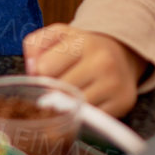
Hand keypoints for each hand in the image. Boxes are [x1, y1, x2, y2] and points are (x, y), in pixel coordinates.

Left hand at [24, 24, 146, 116]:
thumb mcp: (58, 35)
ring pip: (73, 107)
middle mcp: (102, 61)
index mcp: (83, 42)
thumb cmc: (82, 48)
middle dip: (51, 92)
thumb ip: (35, 45)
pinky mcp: (122, 103)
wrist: (121, 54)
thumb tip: (32, 70)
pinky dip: (81, 116)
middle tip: (56, 89)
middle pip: (58, 90)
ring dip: (64, 107)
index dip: (40, 75)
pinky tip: (81, 106)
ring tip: (67, 98)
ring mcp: (114, 84)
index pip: (45, 68)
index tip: (46, 74)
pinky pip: (89, 118)